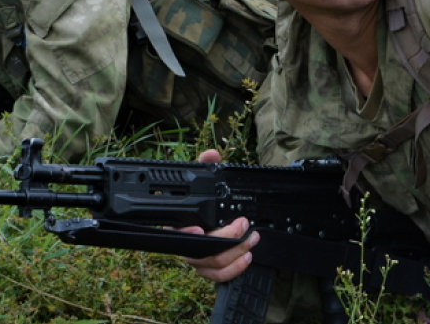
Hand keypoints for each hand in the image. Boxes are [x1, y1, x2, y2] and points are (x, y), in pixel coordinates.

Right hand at [180, 149, 260, 282]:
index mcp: (179, 224)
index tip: (200, 228)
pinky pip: (218, 277)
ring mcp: (197, 259)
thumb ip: (207, 166)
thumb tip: (211, 154)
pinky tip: (247, 258)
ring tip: (252, 241)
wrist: (207, 220)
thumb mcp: (205, 182)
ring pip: (213, 266)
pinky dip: (234, 270)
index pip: (177, 231)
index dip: (187, 233)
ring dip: (235, 254)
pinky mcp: (208, 269)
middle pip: (201, 251)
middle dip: (227, 239)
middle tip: (244, 226)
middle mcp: (186, 244)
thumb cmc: (203, 203)